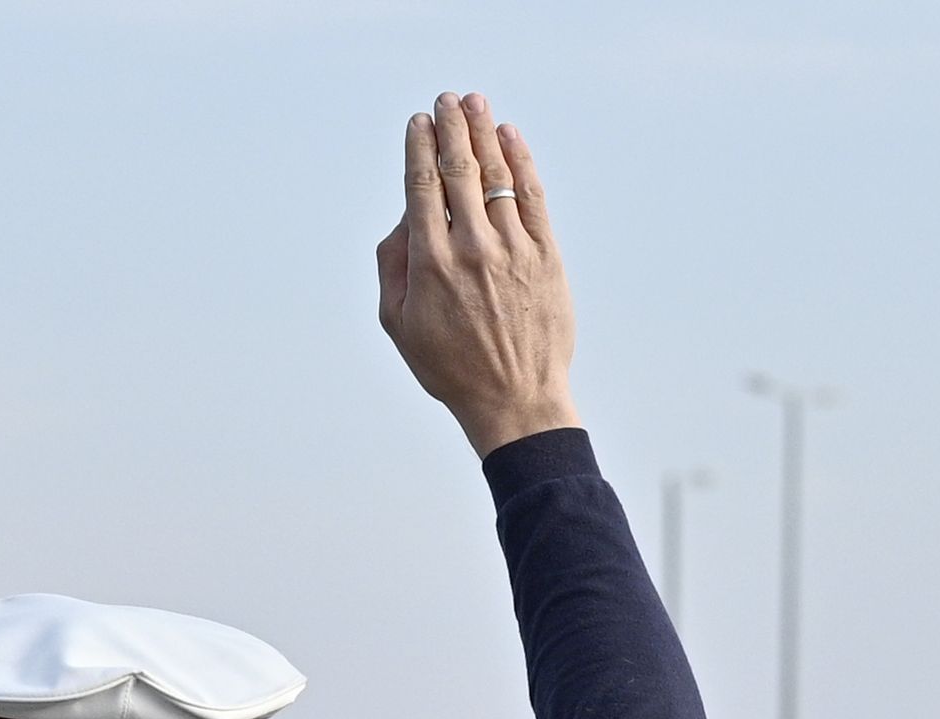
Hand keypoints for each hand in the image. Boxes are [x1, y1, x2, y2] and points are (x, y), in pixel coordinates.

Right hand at [376, 93, 578, 455]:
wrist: (514, 397)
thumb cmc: (450, 366)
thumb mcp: (397, 325)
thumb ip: (392, 267)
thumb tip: (404, 219)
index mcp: (430, 265)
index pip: (422, 187)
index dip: (419, 148)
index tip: (418, 123)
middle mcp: (472, 249)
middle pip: (459, 170)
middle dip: (450, 127)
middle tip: (446, 100)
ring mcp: (513, 249)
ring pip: (497, 175)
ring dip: (483, 132)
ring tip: (475, 103)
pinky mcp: (547, 254)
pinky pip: (533, 195)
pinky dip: (521, 161)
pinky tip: (509, 136)